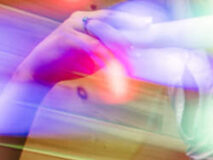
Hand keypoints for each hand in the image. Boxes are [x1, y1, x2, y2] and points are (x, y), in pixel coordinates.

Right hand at [14, 10, 145, 86]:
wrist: (43, 71)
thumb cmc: (72, 63)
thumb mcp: (96, 56)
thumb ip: (111, 51)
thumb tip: (136, 55)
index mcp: (88, 20)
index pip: (113, 16)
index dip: (131, 19)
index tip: (149, 22)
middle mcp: (80, 19)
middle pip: (110, 20)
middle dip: (129, 28)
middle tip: (145, 39)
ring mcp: (72, 26)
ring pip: (102, 32)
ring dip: (120, 45)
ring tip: (132, 58)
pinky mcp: (66, 38)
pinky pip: (92, 45)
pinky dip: (105, 54)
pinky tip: (115, 63)